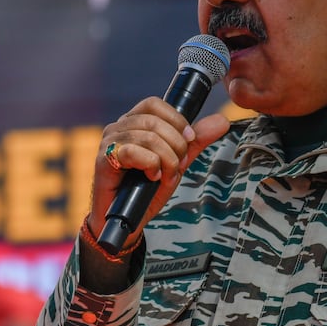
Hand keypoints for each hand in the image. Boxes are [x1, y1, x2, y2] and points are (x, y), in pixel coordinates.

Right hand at [87, 97, 230, 250]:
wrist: (128, 221)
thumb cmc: (147, 190)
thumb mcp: (177, 163)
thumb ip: (196, 142)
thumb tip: (222, 120)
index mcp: (134, 122)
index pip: (155, 104)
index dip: (177, 120)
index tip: (190, 140)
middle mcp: (118, 127)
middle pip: (154, 120)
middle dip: (176, 145)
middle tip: (177, 166)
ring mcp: (109, 142)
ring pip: (147, 136)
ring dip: (166, 159)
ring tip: (164, 176)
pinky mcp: (104, 160)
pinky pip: (132, 151)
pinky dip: (150, 165)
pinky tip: (150, 177)